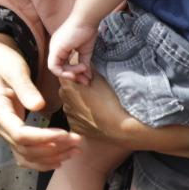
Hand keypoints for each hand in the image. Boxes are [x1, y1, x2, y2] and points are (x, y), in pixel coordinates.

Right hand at [0, 34, 80, 170]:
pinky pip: (24, 154)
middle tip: (77, 141)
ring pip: (25, 156)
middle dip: (53, 148)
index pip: (20, 134)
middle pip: (24, 149)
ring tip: (74, 150)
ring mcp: (2, 130)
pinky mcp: (10, 132)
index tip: (66, 133)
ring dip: (50, 157)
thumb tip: (39, 106)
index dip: (43, 138)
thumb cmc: (4, 61)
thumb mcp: (15, 69)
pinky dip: (41, 160)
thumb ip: (25, 87)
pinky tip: (59, 158)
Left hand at [47, 17, 98, 82]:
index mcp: (61, 48)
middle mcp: (55, 48)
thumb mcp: (85, 52)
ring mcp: (54, 48)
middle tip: (84, 80)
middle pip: (59, 69)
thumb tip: (88, 78)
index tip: (85, 77)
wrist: (87, 20)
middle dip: (73, 76)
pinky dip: (65, 71)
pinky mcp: (55, 49)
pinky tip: (79, 68)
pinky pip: (54, 67)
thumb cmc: (87, 31)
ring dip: (71, 73)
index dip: (73, 73)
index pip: (63, 66)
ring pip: (56, 69)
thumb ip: (84, 64)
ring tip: (84, 69)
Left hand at [57, 74, 188, 157]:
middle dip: (77, 88)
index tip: (87, 75)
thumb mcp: (102, 77)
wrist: (124, 127)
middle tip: (94, 90)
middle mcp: (65, 101)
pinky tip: (96, 115)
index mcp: (68, 86)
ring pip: (72, 104)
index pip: (67, 74)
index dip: (77, 74)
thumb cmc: (114, 100)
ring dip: (80, 102)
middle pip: (68, 89)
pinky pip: (76, 118)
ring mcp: (69, 116)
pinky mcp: (75, 128)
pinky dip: (83, 116)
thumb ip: (89, 68)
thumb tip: (85, 61)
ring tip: (98, 104)